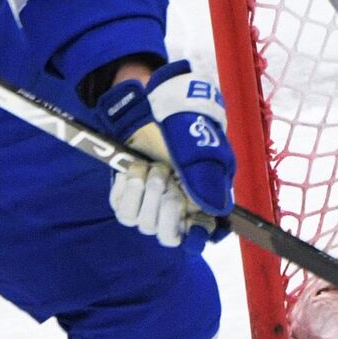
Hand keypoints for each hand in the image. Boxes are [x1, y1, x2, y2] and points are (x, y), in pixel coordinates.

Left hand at [95, 60, 234, 248]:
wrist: (149, 103)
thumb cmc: (180, 121)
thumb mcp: (198, 145)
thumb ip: (205, 178)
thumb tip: (215, 209)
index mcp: (204, 193)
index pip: (203, 231)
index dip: (197, 236)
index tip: (191, 232)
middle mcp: (178, 202)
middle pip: (167, 233)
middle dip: (164, 206)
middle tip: (164, 176)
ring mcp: (151, 199)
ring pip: (142, 223)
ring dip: (144, 193)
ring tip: (149, 167)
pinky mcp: (128, 194)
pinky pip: (122, 209)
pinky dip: (126, 190)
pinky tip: (133, 168)